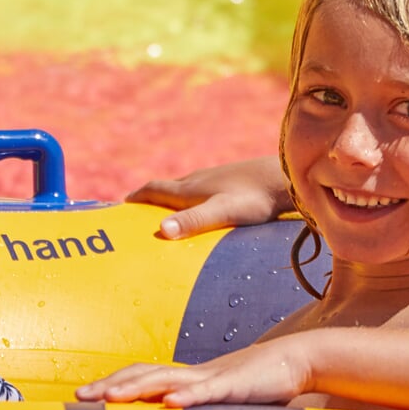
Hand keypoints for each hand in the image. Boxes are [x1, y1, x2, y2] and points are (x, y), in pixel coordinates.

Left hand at [75, 336, 311, 407]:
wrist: (298, 361)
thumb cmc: (262, 384)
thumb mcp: (225, 402)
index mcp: (188, 379)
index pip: (141, 377)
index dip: (113, 385)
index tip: (84, 398)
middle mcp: (193, 375)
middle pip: (143, 376)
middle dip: (110, 387)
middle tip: (80, 398)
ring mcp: (212, 379)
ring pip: (167, 380)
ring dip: (136, 389)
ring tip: (110, 399)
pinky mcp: (235, 386)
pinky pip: (208, 392)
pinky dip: (188, 397)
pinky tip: (170, 404)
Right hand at [126, 156, 291, 238]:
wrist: (287, 178)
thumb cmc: (255, 198)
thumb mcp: (222, 212)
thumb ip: (193, 222)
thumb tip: (161, 231)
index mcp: (189, 189)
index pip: (153, 189)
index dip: (136, 198)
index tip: (121, 206)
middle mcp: (198, 180)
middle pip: (166, 189)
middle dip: (150, 200)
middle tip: (139, 214)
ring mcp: (216, 179)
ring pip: (185, 189)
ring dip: (171, 200)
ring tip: (167, 215)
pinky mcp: (231, 182)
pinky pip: (203, 191)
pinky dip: (192, 201)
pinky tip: (204, 210)